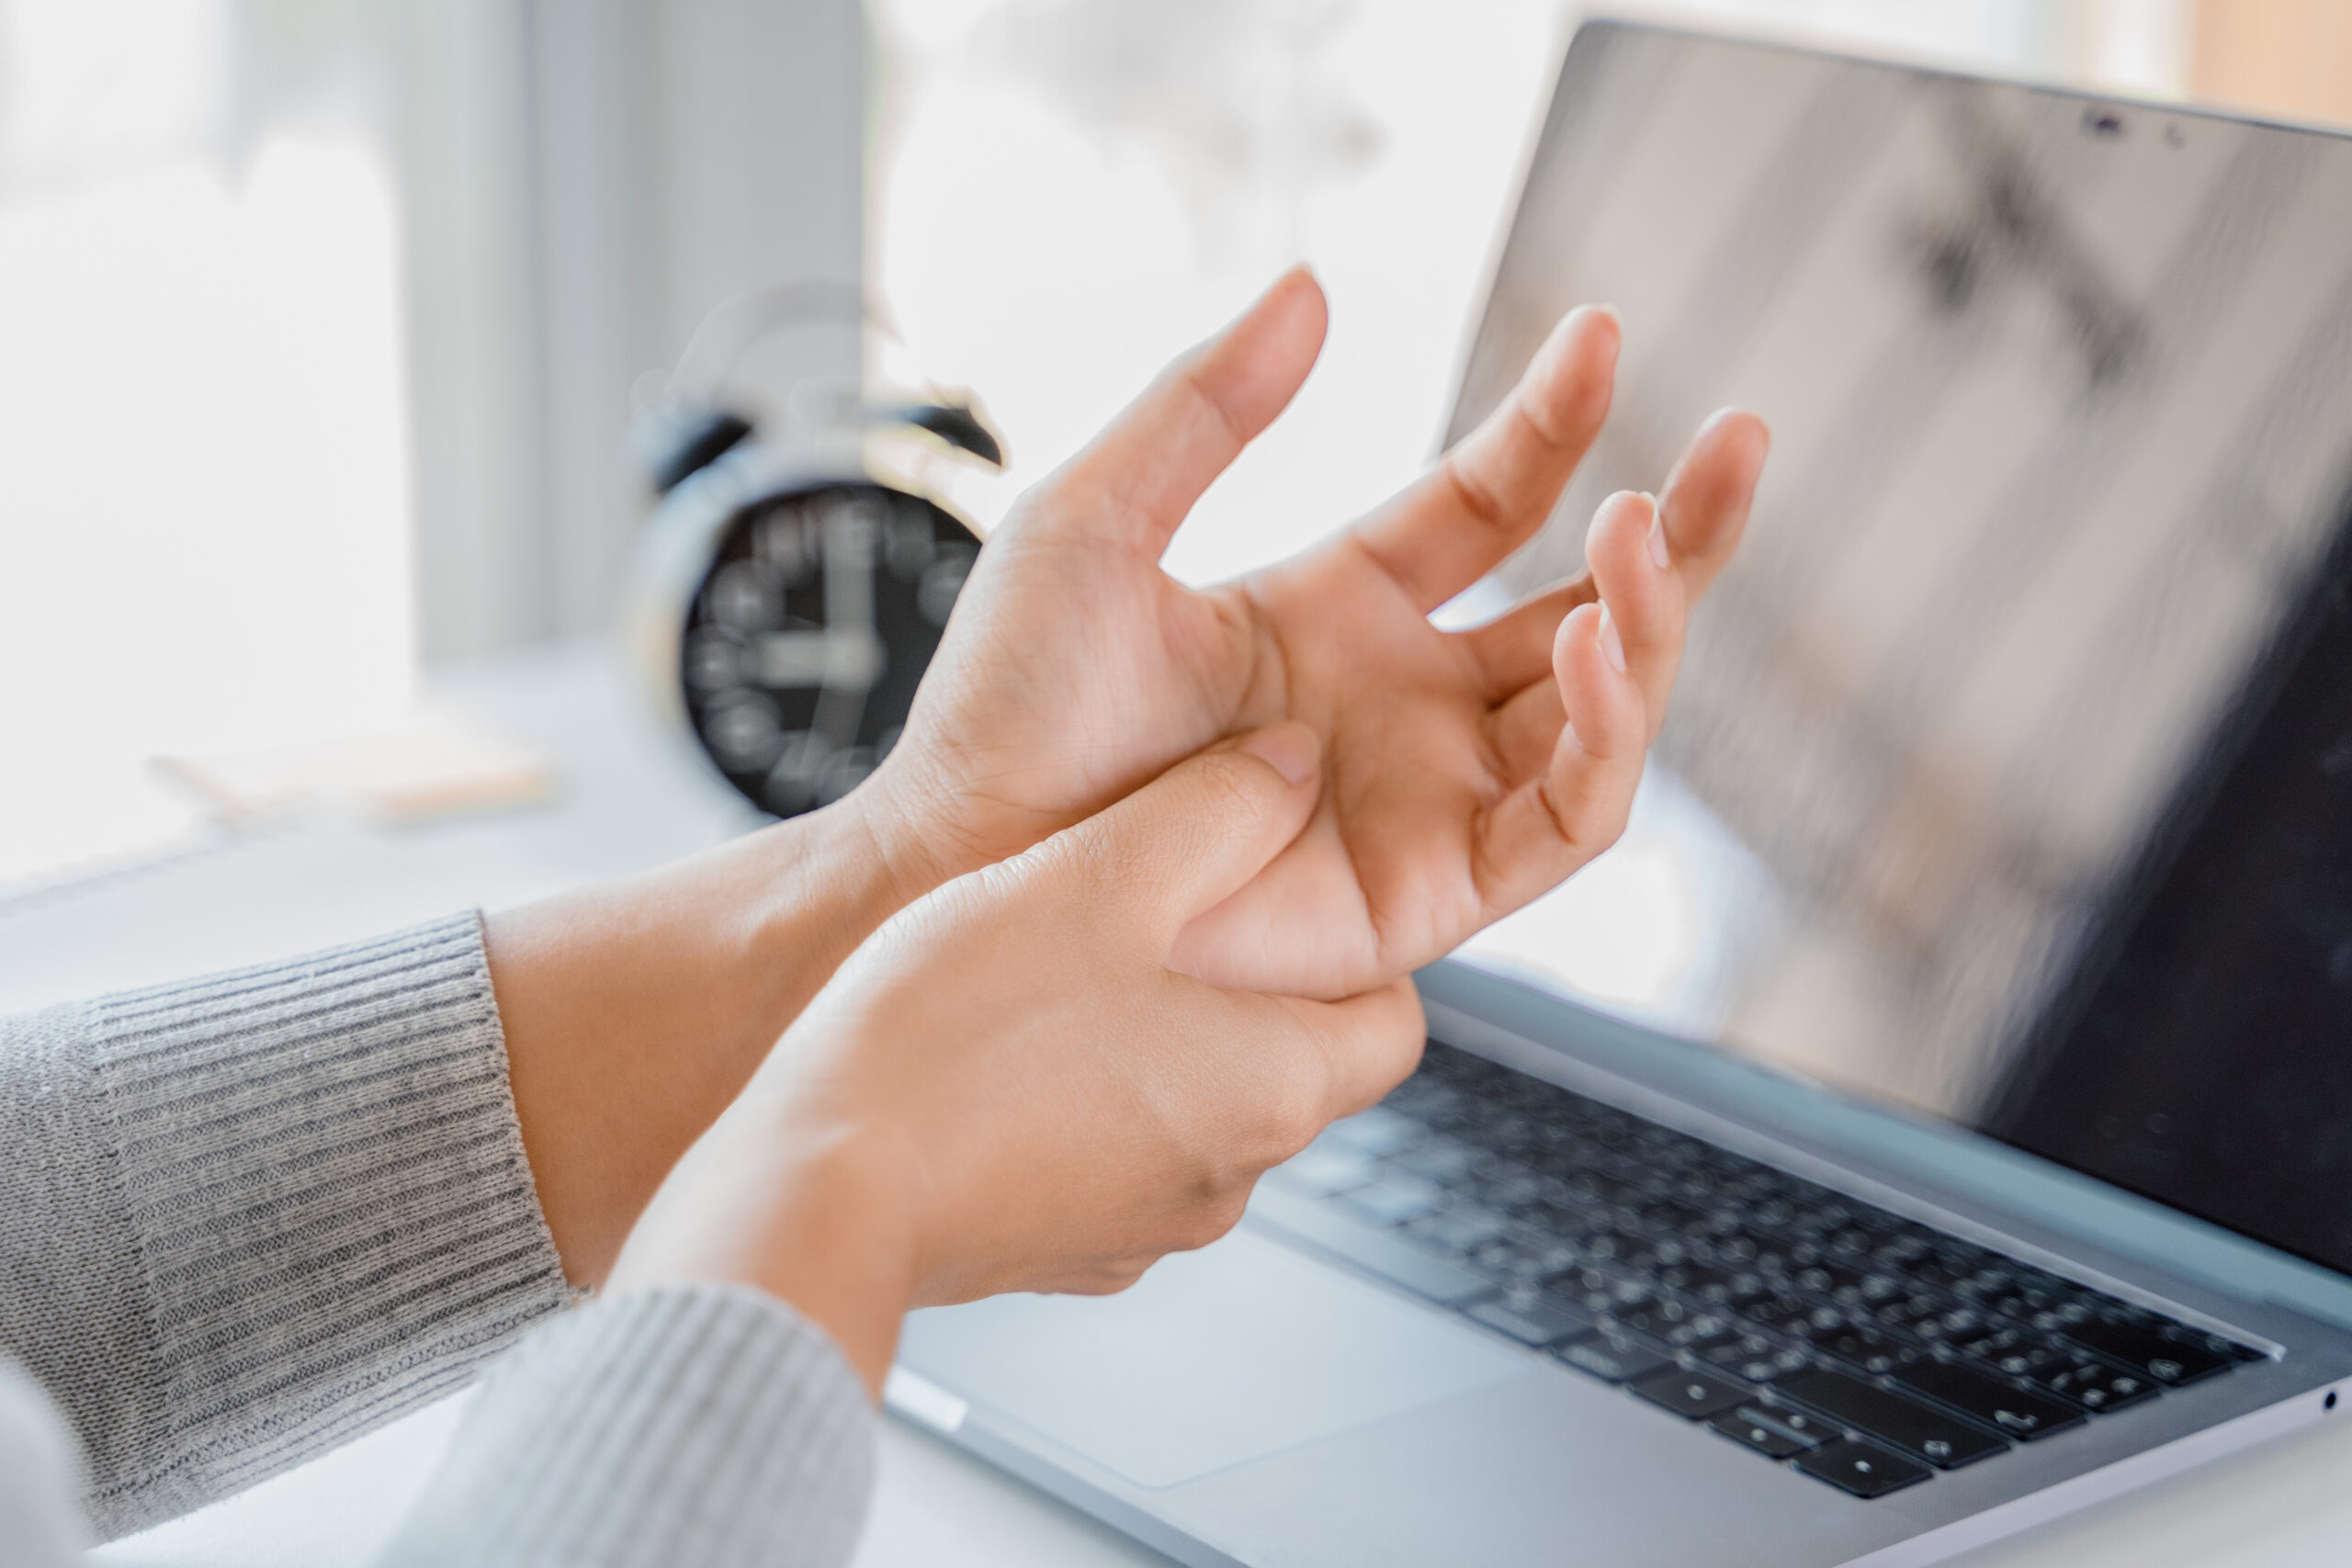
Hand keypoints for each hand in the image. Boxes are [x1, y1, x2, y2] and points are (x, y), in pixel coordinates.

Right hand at [611, 724, 1424, 1392]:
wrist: (813, 1192)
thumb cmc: (955, 1040)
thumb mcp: (1099, 877)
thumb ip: (1215, 810)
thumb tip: (1293, 766)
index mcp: (1273, 1089)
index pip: (1397, 1026)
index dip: (1361, 951)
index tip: (1291, 896)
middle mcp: (1227, 1180)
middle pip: (1288, 1064)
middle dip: (1237, 986)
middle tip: (1155, 911)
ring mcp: (1138, 1230)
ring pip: (1189, 1112)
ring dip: (1150, 1045)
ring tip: (1058, 972)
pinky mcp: (1054, 1253)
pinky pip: (1102, 1162)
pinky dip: (1078, 1107)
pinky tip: (997, 1049)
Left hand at [858, 269, 1767, 998]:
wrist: (972, 863)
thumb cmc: (1008, 713)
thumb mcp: (1095, 521)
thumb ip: (1204, 407)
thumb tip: (1312, 285)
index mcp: (1337, 608)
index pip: (1489, 506)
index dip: (1553, 422)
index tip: (1601, 334)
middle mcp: (1403, 702)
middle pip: (1586, 607)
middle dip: (1674, 529)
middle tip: (1743, 436)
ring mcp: (1425, 796)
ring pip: (1601, 712)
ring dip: (1649, 622)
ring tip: (1645, 533)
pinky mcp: (1432, 891)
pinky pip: (1564, 819)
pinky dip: (1606, 739)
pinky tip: (1598, 647)